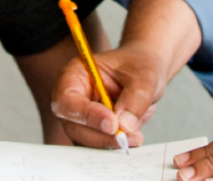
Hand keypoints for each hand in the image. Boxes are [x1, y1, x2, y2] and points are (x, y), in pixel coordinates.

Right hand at [50, 41, 164, 147]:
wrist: (145, 71)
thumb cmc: (138, 65)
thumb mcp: (143, 76)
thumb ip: (135, 98)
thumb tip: (124, 125)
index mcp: (75, 74)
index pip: (68, 99)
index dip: (87, 114)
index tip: (112, 124)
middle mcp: (74, 97)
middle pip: (73, 126)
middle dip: (100, 136)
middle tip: (125, 138)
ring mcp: (82, 117)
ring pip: (85, 141)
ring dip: (109, 144)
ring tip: (135, 136)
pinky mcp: (94, 131)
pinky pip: (98, 146)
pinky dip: (114, 147)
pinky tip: (132, 138)